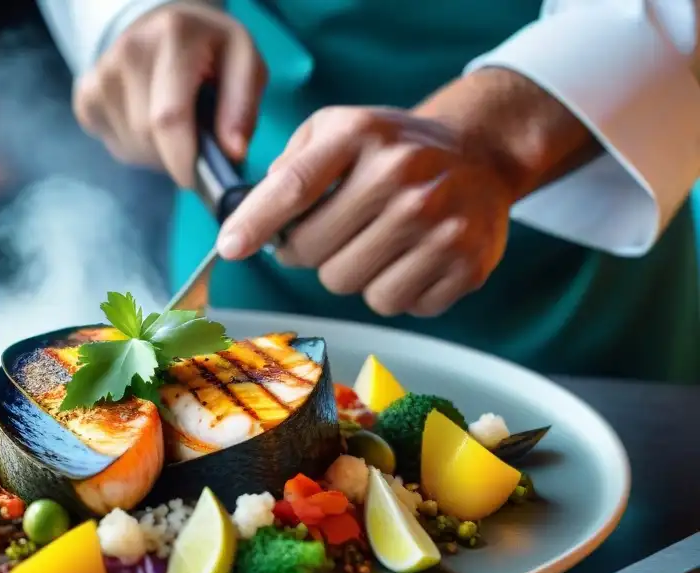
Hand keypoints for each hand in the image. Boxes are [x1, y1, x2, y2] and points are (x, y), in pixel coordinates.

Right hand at [72, 2, 266, 187]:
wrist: (164, 28)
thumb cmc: (210, 51)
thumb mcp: (244, 63)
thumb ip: (242, 106)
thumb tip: (232, 153)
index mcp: (175, 37)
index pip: (168, 118)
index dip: (183, 161)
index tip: (196, 179)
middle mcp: (130, 50)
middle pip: (147, 137)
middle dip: (173, 156)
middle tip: (193, 140)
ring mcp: (102, 73)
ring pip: (130, 145)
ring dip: (155, 153)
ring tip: (171, 127)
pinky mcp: (86, 94)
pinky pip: (110, 143)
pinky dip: (133, 146)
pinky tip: (146, 121)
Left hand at [216, 106, 519, 317]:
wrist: (482, 154)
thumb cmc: (393, 149)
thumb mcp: (339, 129)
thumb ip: (291, 164)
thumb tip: (250, 217)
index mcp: (361, 135)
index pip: (293, 187)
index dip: (255, 222)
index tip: (229, 247)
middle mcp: (403, 174)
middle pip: (315, 253)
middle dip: (310, 251)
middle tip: (332, 234)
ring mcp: (439, 221)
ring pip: (350, 286)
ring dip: (351, 273)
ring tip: (376, 242)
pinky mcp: (464, 262)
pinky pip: (395, 304)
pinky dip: (393, 289)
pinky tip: (410, 257)